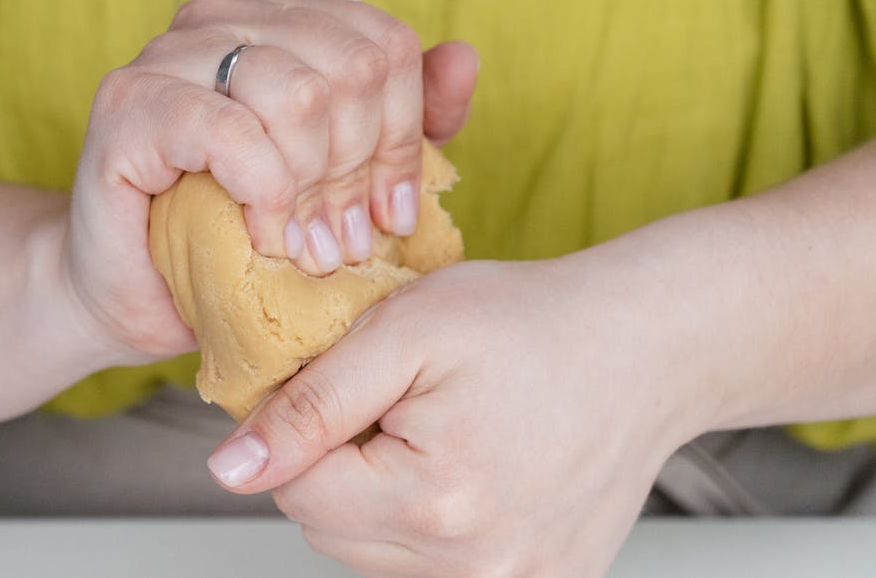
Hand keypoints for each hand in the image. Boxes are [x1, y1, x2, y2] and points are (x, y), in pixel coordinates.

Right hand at [61, 0, 477, 361]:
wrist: (139, 290)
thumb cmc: (237, 234)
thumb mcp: (342, 182)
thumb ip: (406, 123)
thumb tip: (463, 57)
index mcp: (281, 21)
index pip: (385, 46)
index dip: (404, 137)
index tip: (389, 214)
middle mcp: (227, 19)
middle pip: (351, 68)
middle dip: (358, 172)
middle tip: (341, 242)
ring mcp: (172, 53)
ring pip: (299, 93)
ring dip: (313, 190)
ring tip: (304, 247)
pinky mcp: (131, 103)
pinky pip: (233, 131)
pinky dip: (264, 194)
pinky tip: (262, 235)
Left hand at [206, 260, 702, 576]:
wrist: (645, 346)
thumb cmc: (532, 323)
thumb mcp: (402, 331)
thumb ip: (308, 405)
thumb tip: (230, 470)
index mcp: (434, 500)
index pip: (297, 493)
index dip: (308, 431)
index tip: (351, 386)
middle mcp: (477, 566)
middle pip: (334, 532)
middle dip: (344, 465)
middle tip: (403, 402)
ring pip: (379, 557)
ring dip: (384, 499)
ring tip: (438, 433)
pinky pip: (436, 569)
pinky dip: (432, 523)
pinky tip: (471, 470)